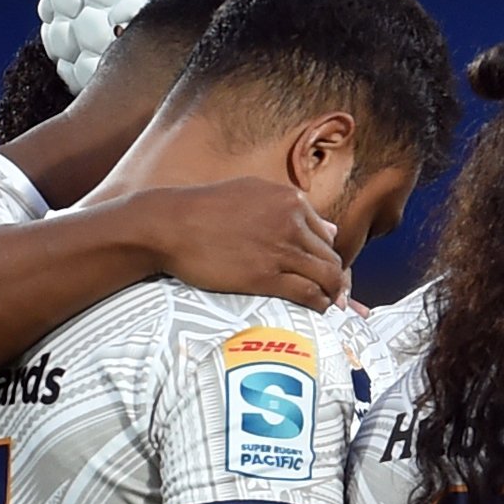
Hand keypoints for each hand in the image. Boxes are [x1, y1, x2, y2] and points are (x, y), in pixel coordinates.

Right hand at [125, 178, 354, 309]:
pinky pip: (309, 293)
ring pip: (327, 276)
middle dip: (335, 279)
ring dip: (331, 294)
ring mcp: (281, 248)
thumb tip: (331, 229)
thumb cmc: (204, 210)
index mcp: (290, 200)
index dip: (328, 257)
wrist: (168, 225)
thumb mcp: (250, 194)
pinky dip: (319, 304)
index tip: (325, 273)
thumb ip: (289, 209)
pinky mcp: (266, 275)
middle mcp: (291, 221)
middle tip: (333, 295)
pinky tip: (316, 309)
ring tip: (326, 303)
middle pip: (332, 257)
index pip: (327, 235)